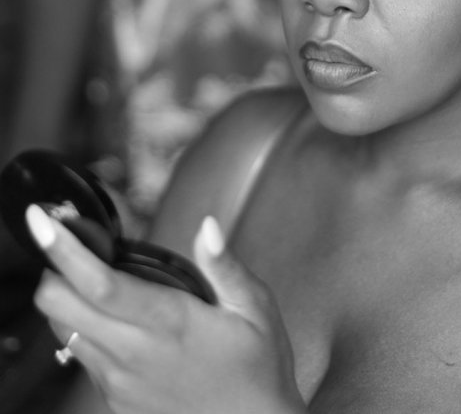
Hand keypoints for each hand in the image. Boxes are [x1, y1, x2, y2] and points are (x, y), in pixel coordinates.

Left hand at [26, 205, 306, 413]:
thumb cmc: (256, 370)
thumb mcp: (255, 309)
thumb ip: (225, 266)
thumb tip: (208, 228)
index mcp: (169, 323)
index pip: (100, 284)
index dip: (65, 251)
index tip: (44, 223)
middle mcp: (134, 353)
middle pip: (60, 307)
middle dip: (55, 270)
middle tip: (72, 247)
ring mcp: (119, 380)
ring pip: (62, 330)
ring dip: (66, 299)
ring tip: (93, 279)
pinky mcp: (115, 399)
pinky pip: (81, 356)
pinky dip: (82, 328)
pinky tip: (114, 319)